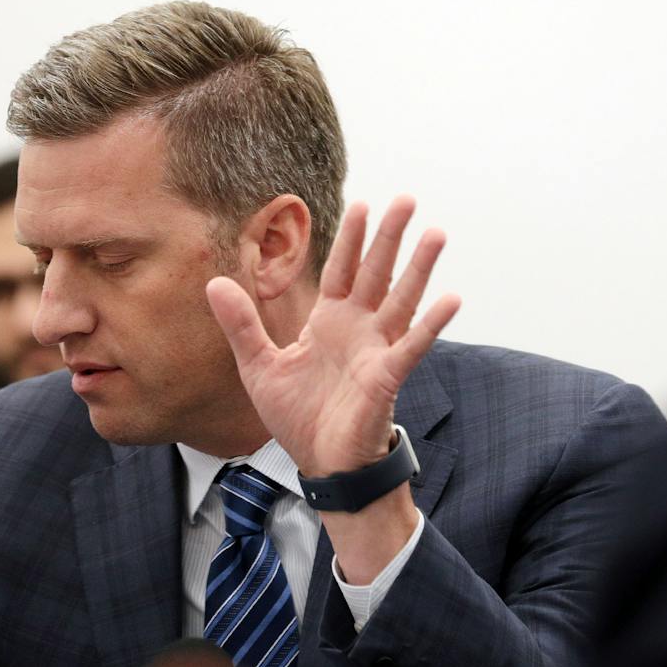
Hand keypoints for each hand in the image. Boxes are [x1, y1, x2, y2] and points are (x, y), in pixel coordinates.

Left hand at [206, 195, 459, 477]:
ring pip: (402, 299)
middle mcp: (358, 329)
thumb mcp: (259, 366)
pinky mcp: (387, 377)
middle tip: (406, 199)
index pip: (343, 269)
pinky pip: (413, 345)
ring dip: (419, 268)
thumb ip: (241, 325)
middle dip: (389, 236)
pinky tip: (452, 298)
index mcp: (330, 322)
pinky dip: (432, 323)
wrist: (321, 466)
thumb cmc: (298, 418)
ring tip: (436, 233)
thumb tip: (214, 283)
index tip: (362, 204)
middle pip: (376, 272)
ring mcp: (376, 350)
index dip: (352, 238)